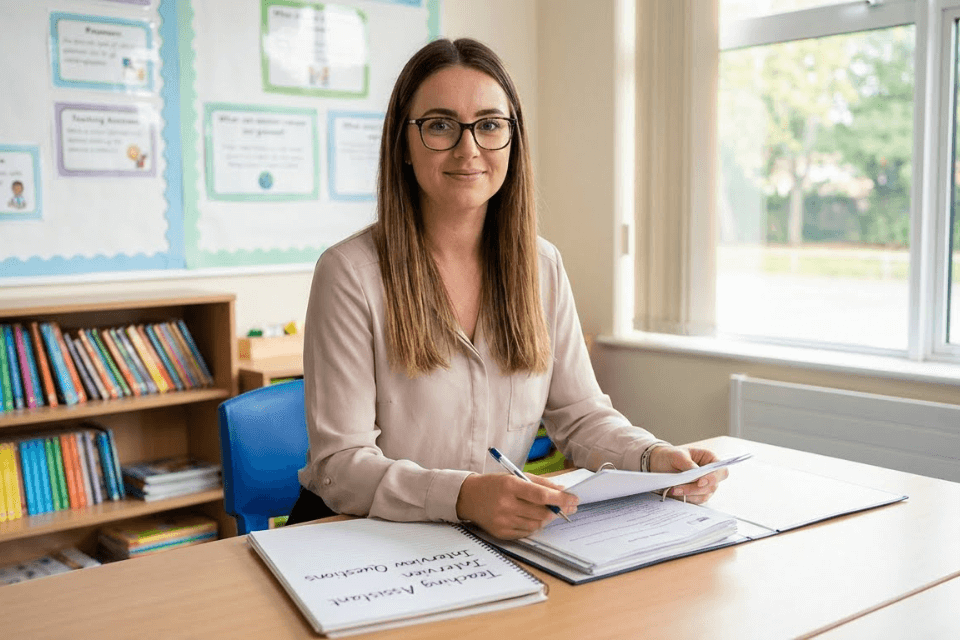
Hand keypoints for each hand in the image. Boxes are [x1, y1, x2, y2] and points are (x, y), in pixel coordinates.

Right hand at [456, 473, 578, 539]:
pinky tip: (532, 518)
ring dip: (546, 518)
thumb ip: (539, 482)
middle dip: (558, 510)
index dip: (560, 498)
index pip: (541, 495)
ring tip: (548, 511)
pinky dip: (534, 526)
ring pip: (536, 524)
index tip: (574, 499)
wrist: (468, 497)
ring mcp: (503, 521)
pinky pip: (527, 532)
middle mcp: (506, 504)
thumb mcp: (515, 476)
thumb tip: (562, 489)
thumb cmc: (495, 484)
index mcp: (510, 486)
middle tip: (567, 507)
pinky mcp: (501, 533)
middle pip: (541, 512)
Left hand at [648, 446, 727, 503]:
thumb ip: (688, 464)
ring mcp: (705, 485)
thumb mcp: (677, 455)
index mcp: (710, 459)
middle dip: (695, 488)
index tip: (700, 482)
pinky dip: (686, 498)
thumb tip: (697, 475)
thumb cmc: (671, 455)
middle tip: (678, 488)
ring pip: (704, 495)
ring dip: (689, 494)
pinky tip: (675, 493)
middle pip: (712, 486)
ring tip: (673, 490)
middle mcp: (711, 474)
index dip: (714, 478)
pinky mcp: (697, 494)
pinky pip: (696, 500)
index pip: (721, 470)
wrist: (659, 463)